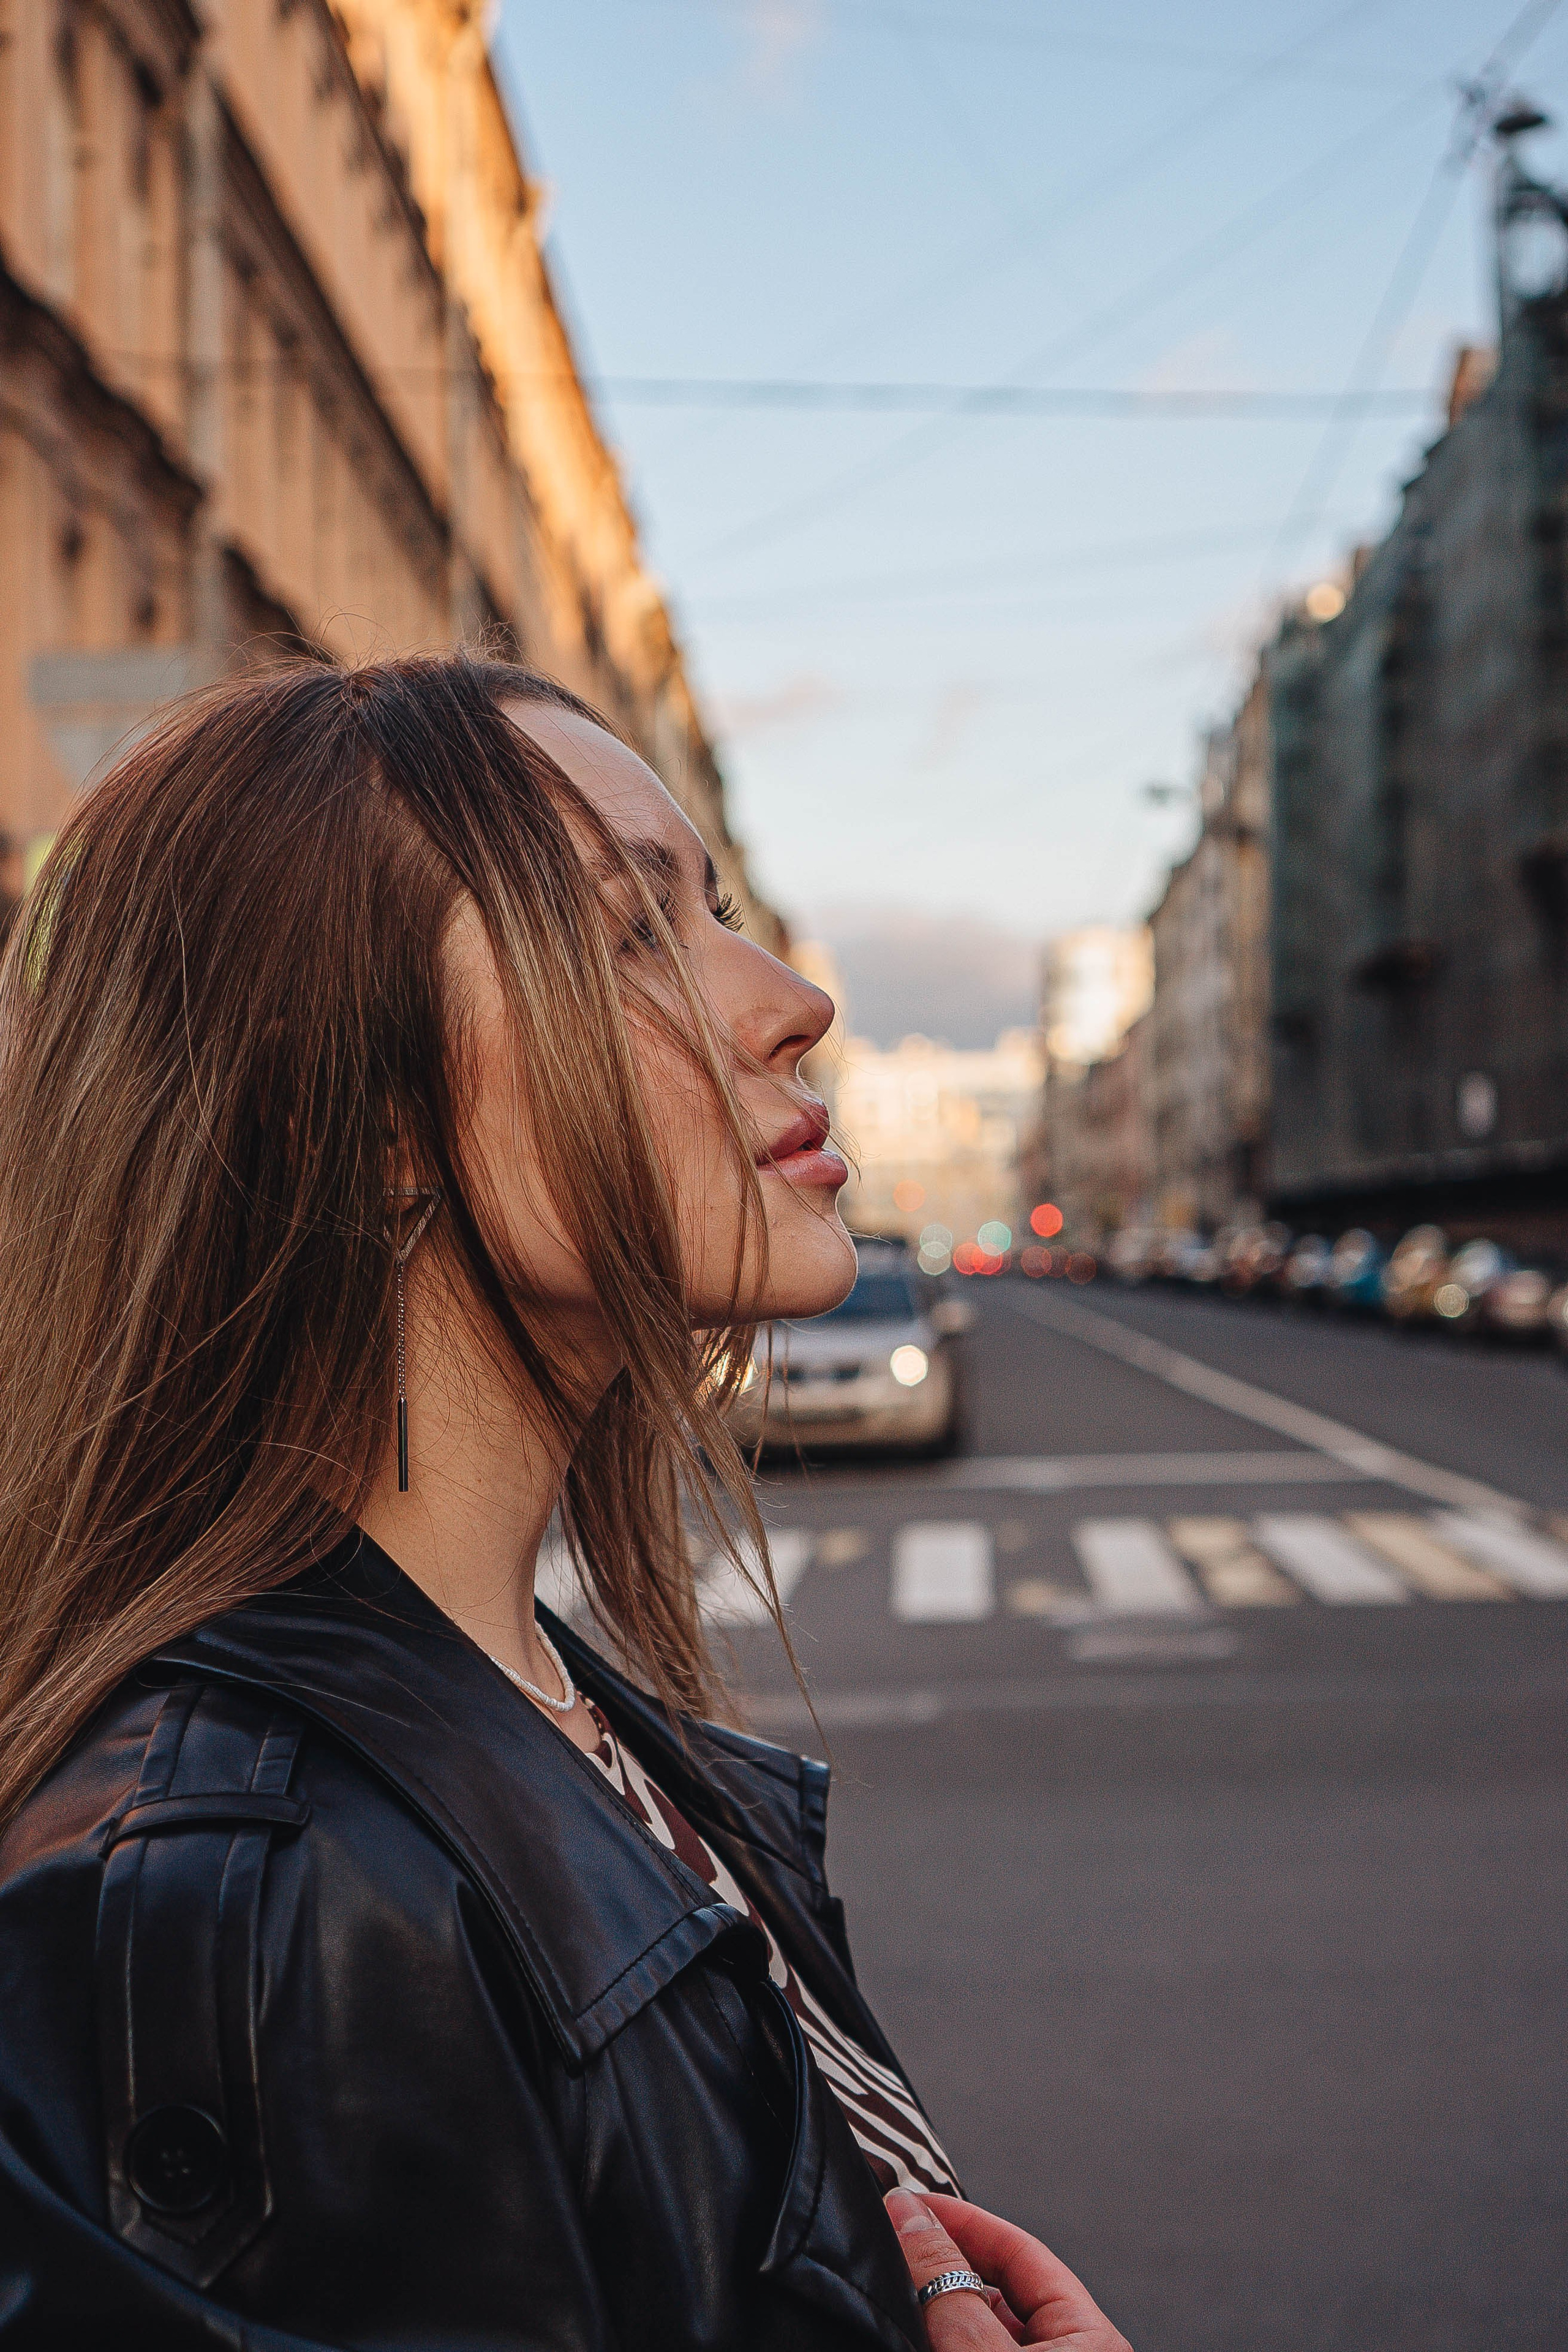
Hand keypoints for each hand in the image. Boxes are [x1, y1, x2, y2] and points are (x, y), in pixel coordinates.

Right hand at [884, 2188, 1132, 2351]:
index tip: (913, 2204)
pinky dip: (936, 2336)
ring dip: (936, 2303)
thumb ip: (949, 2288)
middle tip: (893, 2239)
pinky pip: (970, 2351)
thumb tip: (911, 2216)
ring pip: (979, 2328)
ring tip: (894, 2279)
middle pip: (997, 2290)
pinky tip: (907, 2325)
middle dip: (945, 2260)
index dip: (965, 2220)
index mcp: (1090, 2342)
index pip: (1022, 2252)